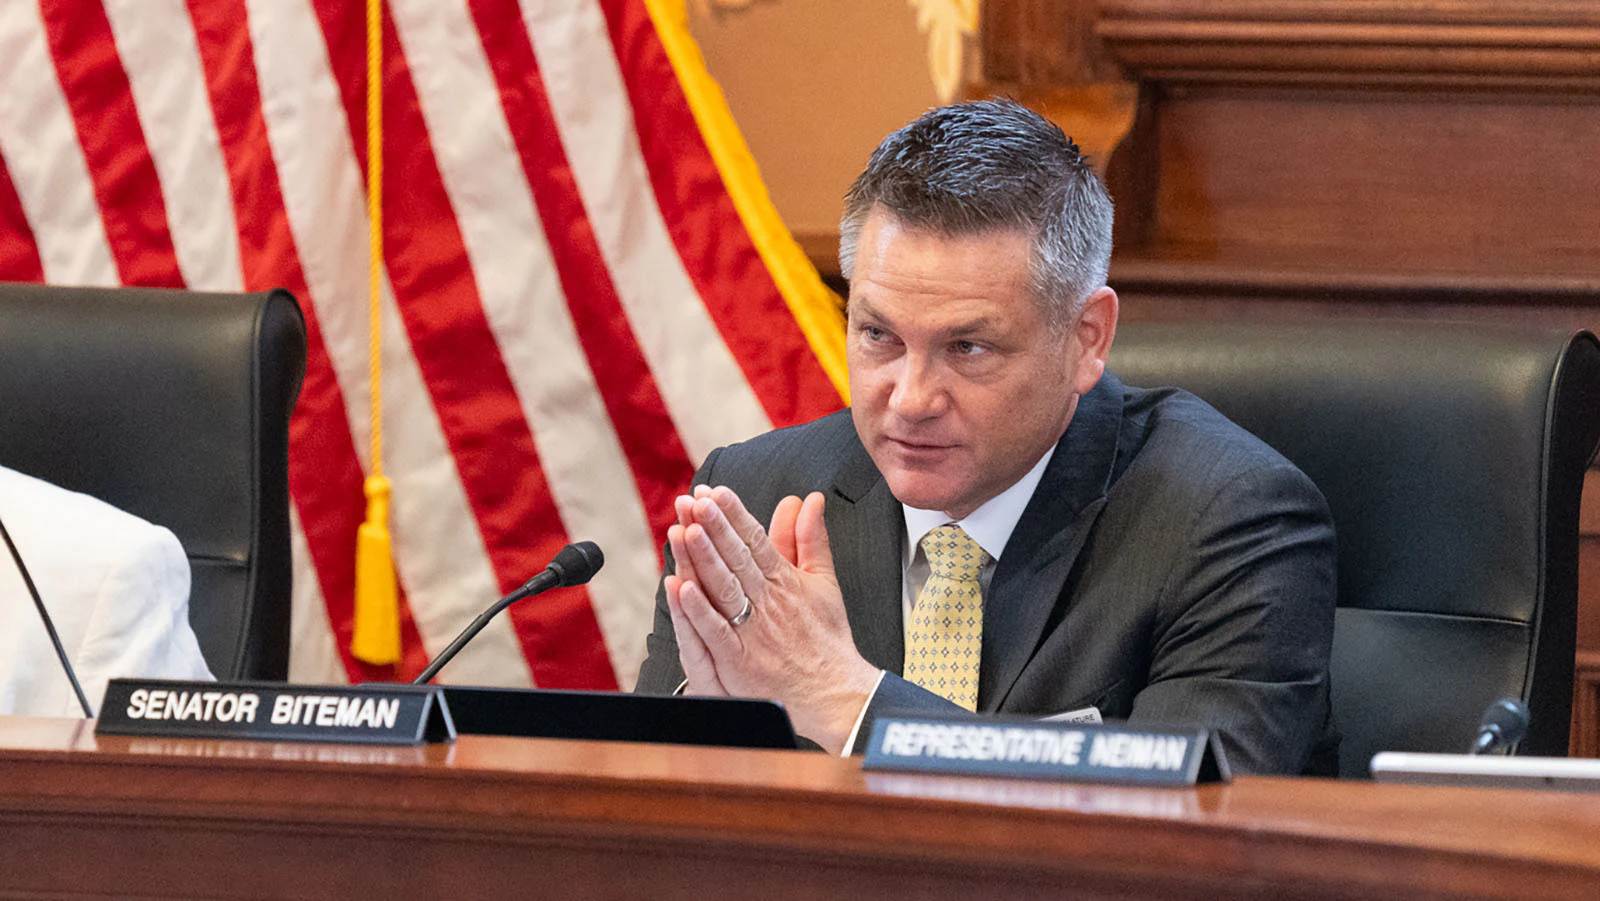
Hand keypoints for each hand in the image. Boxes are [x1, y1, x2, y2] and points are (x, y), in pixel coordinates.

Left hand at [670, 487, 879, 753]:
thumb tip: (812, 499)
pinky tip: (683, 587)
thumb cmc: (827, 638)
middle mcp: (768, 602)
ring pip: (724, 588)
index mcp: (785, 580)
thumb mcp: (824, 580)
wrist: (836, 692)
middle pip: (737, 558)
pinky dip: (699, 610)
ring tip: (686, 529)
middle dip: (715, 527)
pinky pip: (716, 632)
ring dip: (704, 559)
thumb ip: (811, 538)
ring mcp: (752, 632)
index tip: (715, 491)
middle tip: (696, 500)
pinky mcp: (740, 661)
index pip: (756, 540)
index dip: (734, 514)